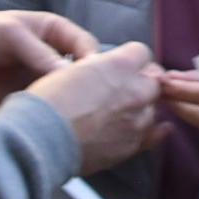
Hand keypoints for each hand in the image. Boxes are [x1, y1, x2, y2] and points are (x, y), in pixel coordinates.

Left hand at [0, 8, 98, 109]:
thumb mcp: (13, 35)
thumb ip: (40, 53)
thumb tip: (70, 75)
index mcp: (57, 33)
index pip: (87, 47)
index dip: (92, 63)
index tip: (92, 81)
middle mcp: (53, 57)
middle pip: (80, 75)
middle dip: (84, 88)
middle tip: (84, 104)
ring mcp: (41, 80)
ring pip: (65, 94)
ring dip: (66, 105)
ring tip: (66, 117)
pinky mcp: (28, 99)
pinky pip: (45, 109)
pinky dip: (49, 116)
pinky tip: (49, 124)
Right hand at [21, 38, 164, 173]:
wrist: (41, 139)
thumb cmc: (48, 101)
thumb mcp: (71, 68)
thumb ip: (98, 67)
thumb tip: (104, 69)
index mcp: (119, 65)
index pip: (141, 53)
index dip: (132, 59)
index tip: (124, 66)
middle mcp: (135, 91)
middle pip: (153, 81)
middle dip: (141, 83)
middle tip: (124, 89)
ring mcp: (136, 120)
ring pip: (152, 108)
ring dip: (142, 107)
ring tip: (122, 112)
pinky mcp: (130, 145)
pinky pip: (152, 135)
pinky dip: (153, 131)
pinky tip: (158, 129)